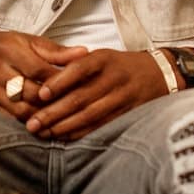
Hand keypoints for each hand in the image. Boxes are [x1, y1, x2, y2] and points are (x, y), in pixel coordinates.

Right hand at [0, 30, 88, 119]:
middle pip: (29, 91)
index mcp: (9, 49)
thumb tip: (83, 53)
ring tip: (60, 117)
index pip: (37, 70)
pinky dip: (27, 121)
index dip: (57, 81)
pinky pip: (9, 118)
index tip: (75, 86)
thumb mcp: (30, 42)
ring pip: (19, 108)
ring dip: (41, 115)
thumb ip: (57, 51)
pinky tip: (42, 123)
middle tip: (71, 106)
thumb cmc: (7, 46)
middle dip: (51, 100)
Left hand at [22, 48, 170, 140]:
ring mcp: (122, 98)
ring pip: (89, 115)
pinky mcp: (126, 114)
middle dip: (53, 112)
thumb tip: (43, 74)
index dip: (59, 82)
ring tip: (42, 132)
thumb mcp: (101, 56)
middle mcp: (114, 78)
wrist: (161, 74)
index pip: (79, 69)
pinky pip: (99, 126)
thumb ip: (75, 64)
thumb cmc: (120, 65)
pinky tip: (62, 137)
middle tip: (32, 122)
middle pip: (81, 97)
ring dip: (63, 126)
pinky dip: (80, 133)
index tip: (40, 94)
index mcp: (104, 59)